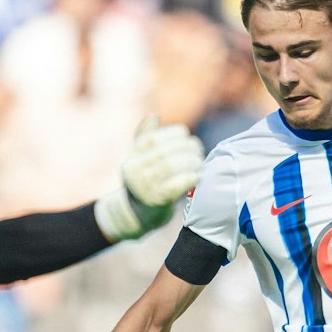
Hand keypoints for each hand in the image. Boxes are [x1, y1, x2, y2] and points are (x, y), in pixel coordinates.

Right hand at [94, 116, 205, 241]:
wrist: (140, 215)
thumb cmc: (146, 181)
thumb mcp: (141, 160)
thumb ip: (145, 138)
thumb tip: (153, 116)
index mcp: (131, 158)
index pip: (152, 139)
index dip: (172, 133)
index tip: (186, 135)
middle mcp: (134, 172)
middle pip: (164, 151)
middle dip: (186, 147)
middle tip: (198, 149)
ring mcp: (145, 187)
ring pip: (171, 165)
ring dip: (191, 161)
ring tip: (200, 161)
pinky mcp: (158, 201)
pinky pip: (177, 184)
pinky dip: (191, 177)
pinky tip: (198, 175)